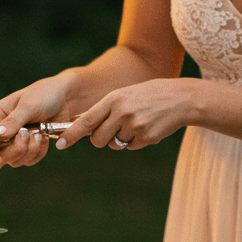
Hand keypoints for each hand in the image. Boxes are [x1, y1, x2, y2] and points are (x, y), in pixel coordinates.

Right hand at [0, 75, 74, 168]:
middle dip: (15, 149)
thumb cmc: (44, 94)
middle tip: (27, 134)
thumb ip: (12, 121)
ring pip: (15, 160)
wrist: (66, 97)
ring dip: (29, 150)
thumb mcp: (28, 106)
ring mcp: (17, 139)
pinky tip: (44, 137)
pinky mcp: (30, 145)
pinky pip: (30, 159)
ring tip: (38, 133)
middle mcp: (4, 129)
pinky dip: (38, 152)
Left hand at [54, 79, 195, 151]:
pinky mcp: (146, 138)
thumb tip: (82, 122)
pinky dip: (136, 141)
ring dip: (121, 139)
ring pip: (115, 144)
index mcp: (114, 99)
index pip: (86, 120)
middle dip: (100, 139)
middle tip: (110, 131)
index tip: (61, 144)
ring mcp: (135, 126)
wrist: (181, 99)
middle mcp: (122, 113)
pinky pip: (131, 147)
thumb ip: (105, 109)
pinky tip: (147, 127)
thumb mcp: (124, 95)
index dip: (71, 134)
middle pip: (98, 139)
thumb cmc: (148, 95)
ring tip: (136, 123)